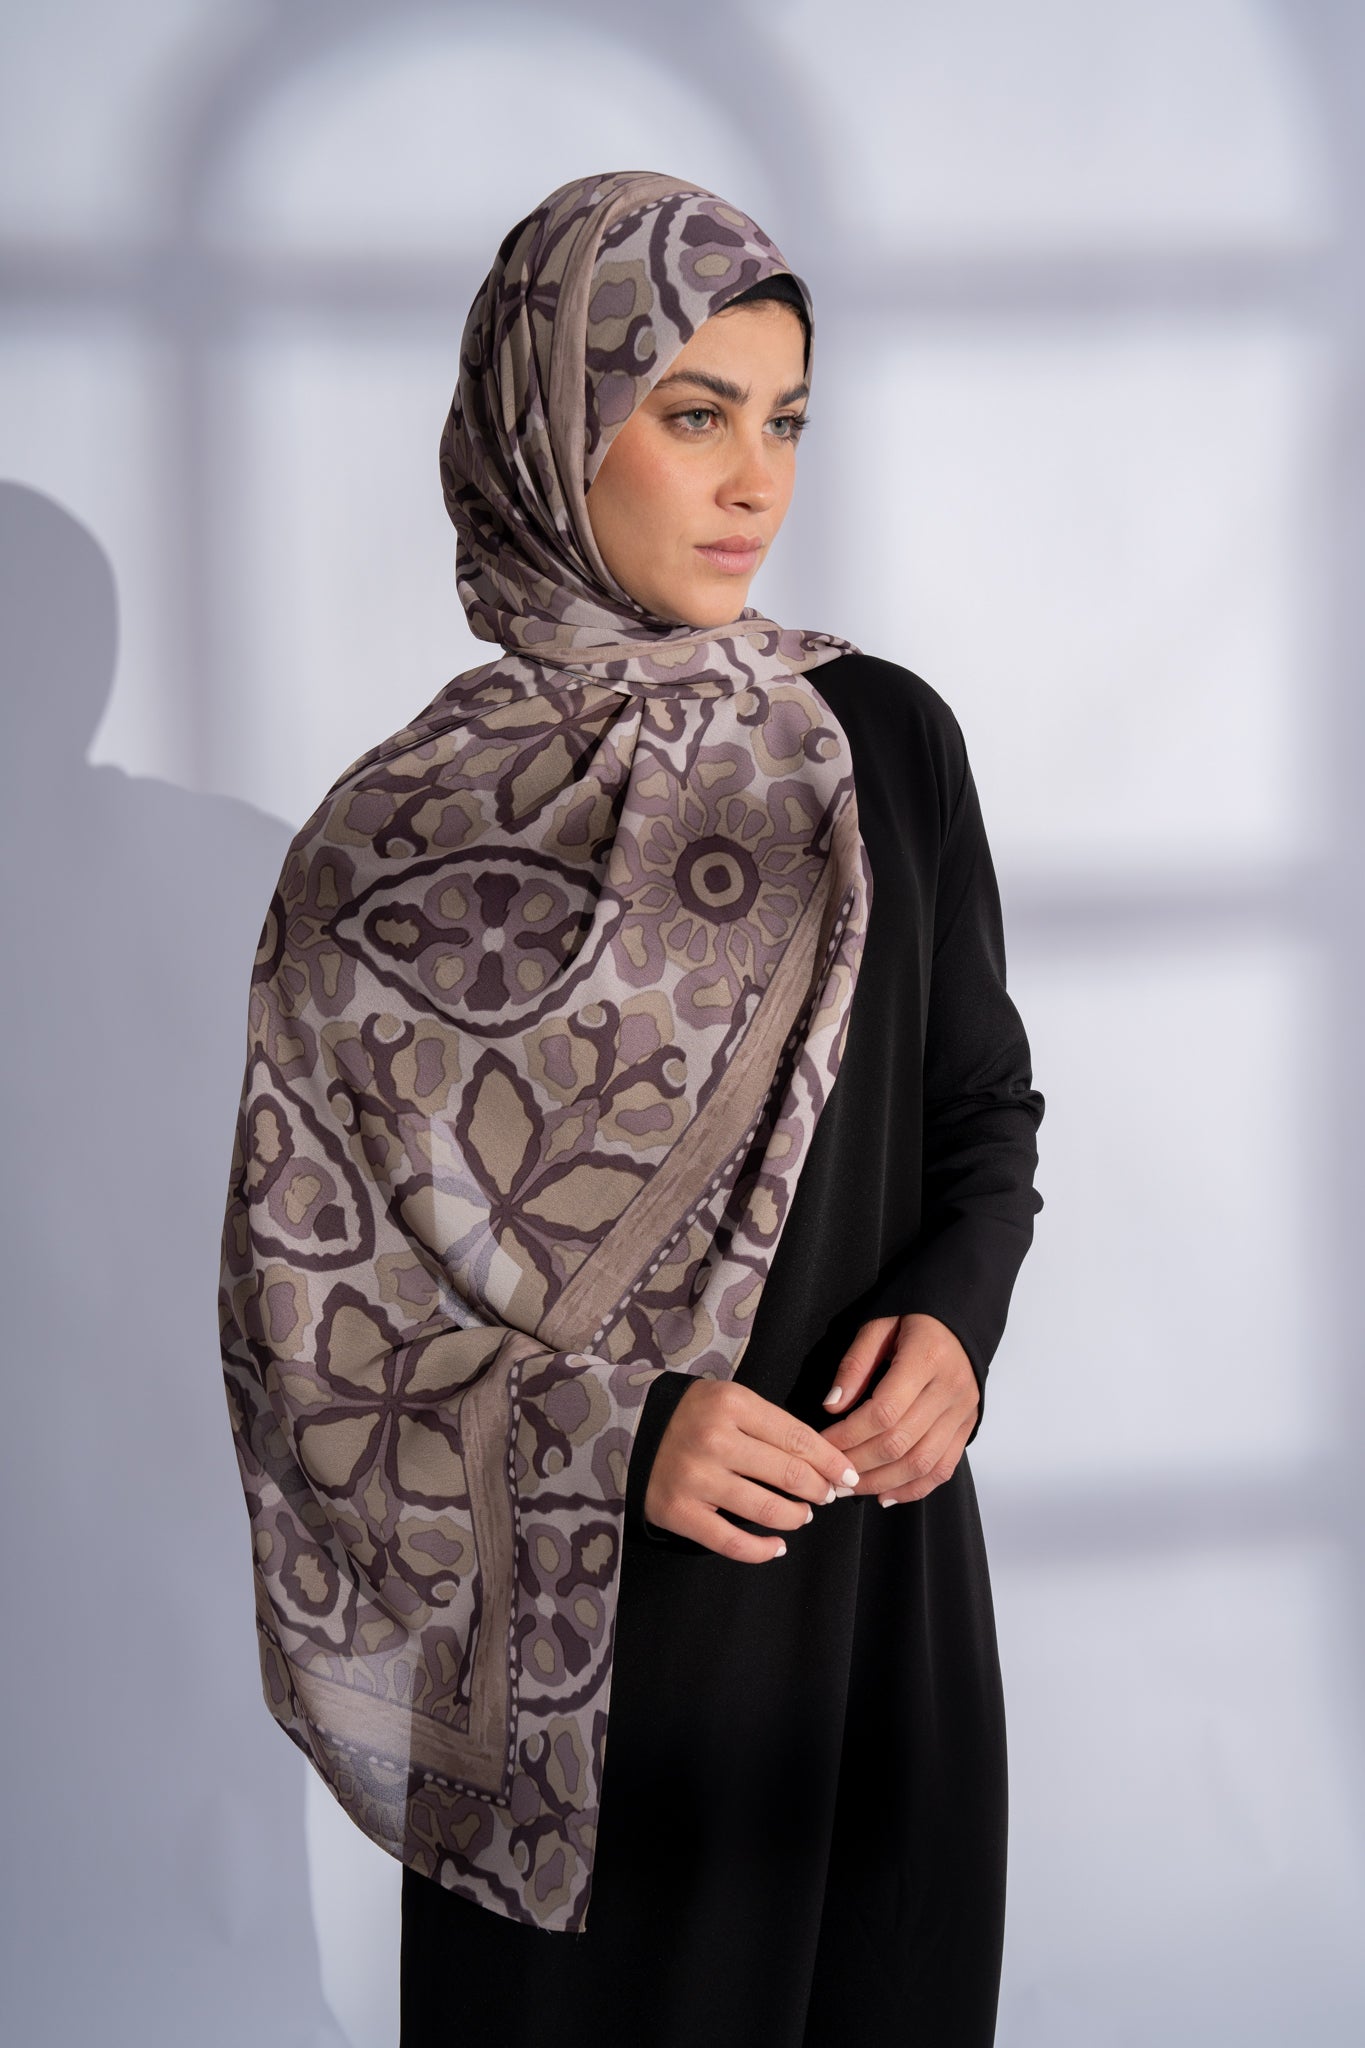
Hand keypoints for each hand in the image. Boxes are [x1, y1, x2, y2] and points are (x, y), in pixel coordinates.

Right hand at [642, 1379, 862, 1561]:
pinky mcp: (678, 1512)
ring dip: (795, 1516)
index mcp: (731, 1403)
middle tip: (826, 1496)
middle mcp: (714, 1439)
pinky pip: (730, 1541)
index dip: (831, 1461)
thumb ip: (769, 1424)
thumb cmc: (689, 1416)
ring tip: (801, 1515)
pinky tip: (777, 1547)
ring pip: (766, 1509)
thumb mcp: (728, 1400)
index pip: (798, 1437)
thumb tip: (822, 1461)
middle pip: (788, 1473)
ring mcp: (694, 1478)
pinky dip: (762, 1550)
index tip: (848, 1474)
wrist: (623, 1430)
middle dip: (818, 1489)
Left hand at [817, 1312, 978, 1504]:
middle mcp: (950, 1390)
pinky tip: (886, 1496)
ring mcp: (963, 1412)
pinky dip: (914, 1489)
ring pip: (922, 1463)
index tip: (821, 1444)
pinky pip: (943, 1468)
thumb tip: (832, 1407)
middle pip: (900, 1442)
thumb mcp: (878, 1327)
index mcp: (926, 1358)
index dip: (849, 1434)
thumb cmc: (912, 1320)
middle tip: (830, 1476)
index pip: (884, 1411)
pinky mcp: (968, 1426)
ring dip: (882, 1482)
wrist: (961, 1320)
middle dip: (859, 1464)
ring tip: (850, 1490)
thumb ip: (854, 1365)